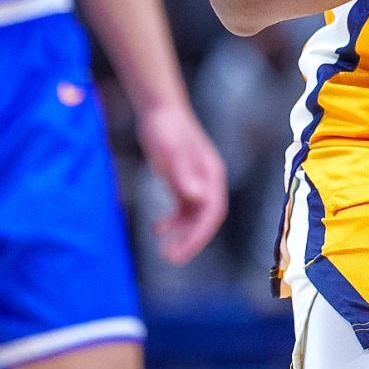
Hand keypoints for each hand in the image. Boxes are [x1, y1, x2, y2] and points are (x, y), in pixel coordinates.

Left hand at [138, 101, 227, 264]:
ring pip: (194, 217)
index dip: (199, 235)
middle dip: (191, 241)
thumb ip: (185, 174)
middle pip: (205, 219)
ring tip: (164, 251)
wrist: (159, 110)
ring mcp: (196, 182)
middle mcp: (208, 182)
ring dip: (182, 235)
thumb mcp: (172, 152)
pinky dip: (172, 222)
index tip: (181, 252)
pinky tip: (156, 228)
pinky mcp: (183, 181)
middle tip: (170, 258)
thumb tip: (198, 197)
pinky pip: (183, 209)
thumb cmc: (166, 129)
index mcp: (212, 176)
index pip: (212, 213)